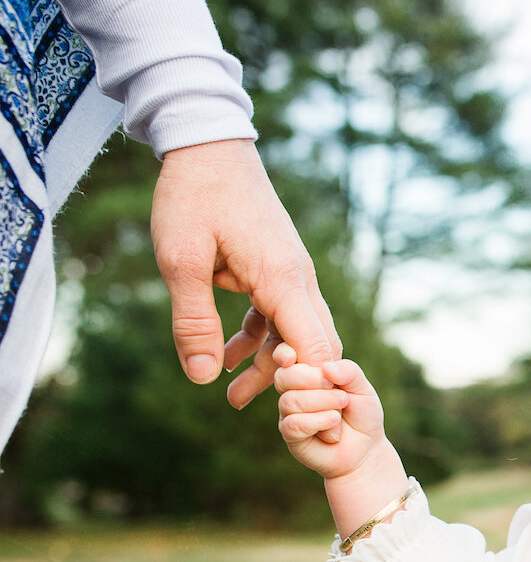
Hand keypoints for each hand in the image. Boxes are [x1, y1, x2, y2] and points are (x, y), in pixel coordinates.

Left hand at [151, 138, 340, 407]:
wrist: (208, 147)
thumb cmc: (194, 198)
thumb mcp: (181, 262)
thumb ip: (194, 322)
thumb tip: (203, 379)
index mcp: (284, 280)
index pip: (317, 348)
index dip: (309, 385)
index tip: (289, 414)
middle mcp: (299, 281)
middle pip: (313, 347)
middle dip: (288, 383)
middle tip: (244, 408)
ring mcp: (291, 275)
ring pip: (297, 334)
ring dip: (269, 364)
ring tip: (229, 396)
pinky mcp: (277, 270)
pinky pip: (279, 316)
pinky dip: (261, 339)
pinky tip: (228, 355)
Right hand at [274, 346, 384, 480]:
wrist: (365, 448)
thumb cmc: (362, 414)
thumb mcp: (363, 388)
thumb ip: (349, 372)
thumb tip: (327, 367)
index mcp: (307, 372)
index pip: (285, 355)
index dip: (285, 353)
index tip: (294, 356)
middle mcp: (293, 390)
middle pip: (284, 376)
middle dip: (312, 380)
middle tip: (339, 392)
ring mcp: (289, 413)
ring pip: (290, 401)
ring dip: (321, 403)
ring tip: (341, 409)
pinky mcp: (291, 435)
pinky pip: (293, 424)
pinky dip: (317, 422)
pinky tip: (334, 424)